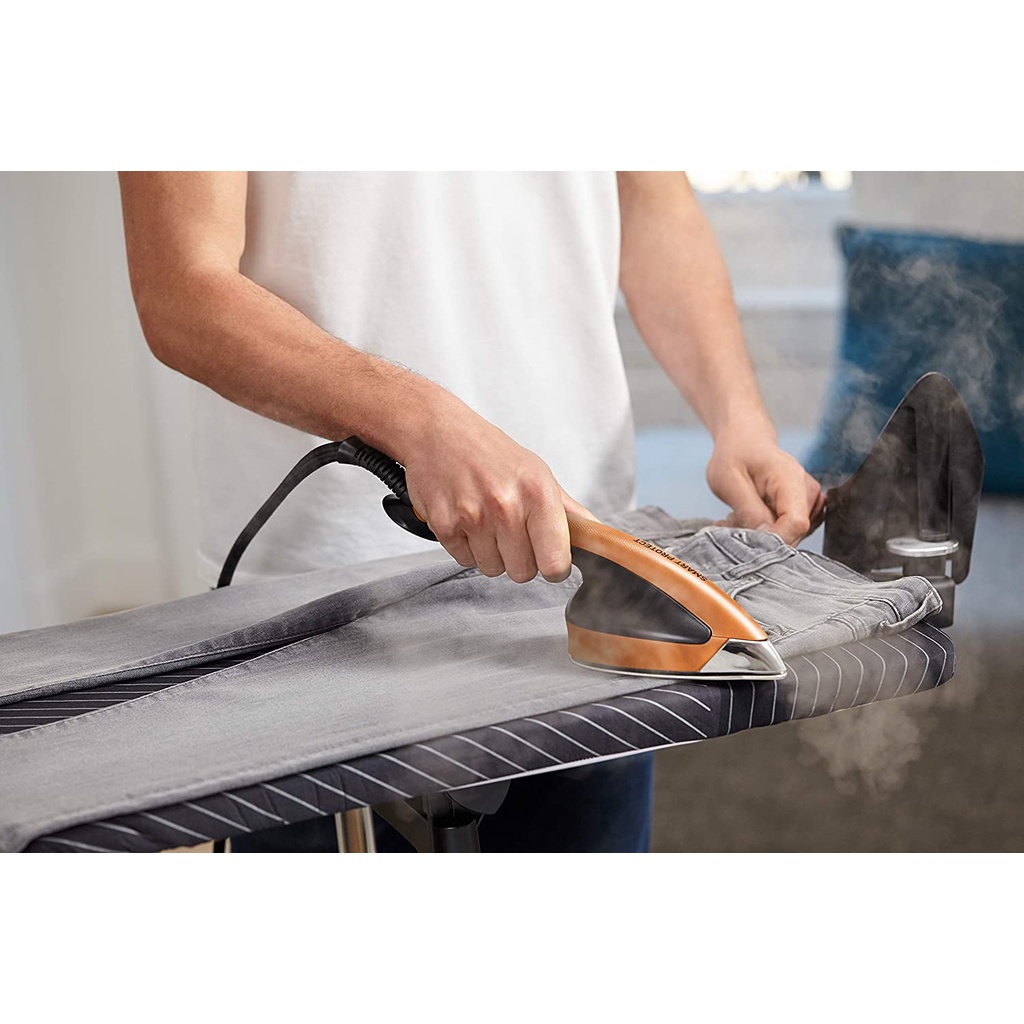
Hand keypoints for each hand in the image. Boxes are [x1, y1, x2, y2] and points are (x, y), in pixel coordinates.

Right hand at [395, 387, 595, 582]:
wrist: (438, 432)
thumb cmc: (490, 452)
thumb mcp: (537, 472)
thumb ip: (568, 510)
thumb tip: (598, 535)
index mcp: (537, 493)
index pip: (556, 562)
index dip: (554, 566)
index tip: (549, 558)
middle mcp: (506, 506)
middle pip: (523, 573)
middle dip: (519, 559)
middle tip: (511, 532)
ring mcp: (473, 517)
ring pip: (492, 569)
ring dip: (491, 553)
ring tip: (486, 521)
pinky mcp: (444, 525)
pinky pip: (464, 560)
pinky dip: (466, 547)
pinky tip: (466, 519)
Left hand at [706, 432, 824, 544]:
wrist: (744, 441)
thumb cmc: (734, 456)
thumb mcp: (729, 482)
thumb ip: (750, 511)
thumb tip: (766, 540)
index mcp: (791, 479)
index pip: (795, 524)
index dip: (772, 540)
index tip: (743, 538)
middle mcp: (809, 490)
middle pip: (793, 533)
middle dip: (761, 537)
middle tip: (729, 523)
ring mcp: (811, 501)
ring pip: (789, 536)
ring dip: (760, 534)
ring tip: (737, 516)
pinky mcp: (807, 509)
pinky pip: (788, 531)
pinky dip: (767, 530)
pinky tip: (749, 516)